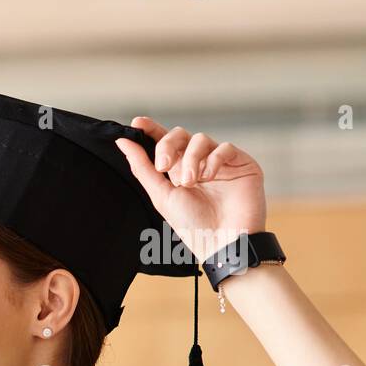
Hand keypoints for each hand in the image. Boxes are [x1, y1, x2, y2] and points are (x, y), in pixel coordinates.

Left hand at [115, 117, 266, 263]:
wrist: (222, 242)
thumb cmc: (192, 225)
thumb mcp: (161, 195)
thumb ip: (143, 168)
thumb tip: (123, 142)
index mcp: (178, 170)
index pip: (165, 142)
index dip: (152, 130)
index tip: (137, 123)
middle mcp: (199, 163)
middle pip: (181, 135)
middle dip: (168, 146)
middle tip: (163, 166)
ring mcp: (221, 163)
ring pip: (201, 139)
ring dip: (191, 159)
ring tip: (190, 182)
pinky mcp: (243, 164)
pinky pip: (225, 148)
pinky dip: (213, 160)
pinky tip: (209, 176)